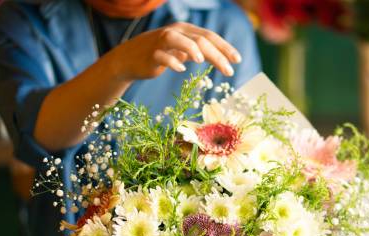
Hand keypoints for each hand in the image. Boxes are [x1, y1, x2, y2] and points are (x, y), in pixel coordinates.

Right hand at [107, 22, 241, 80]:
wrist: (130, 59)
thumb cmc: (161, 54)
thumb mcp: (182, 50)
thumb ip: (200, 51)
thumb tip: (222, 57)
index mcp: (185, 31)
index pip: (210, 37)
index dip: (225, 47)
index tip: (238, 60)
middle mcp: (175, 33)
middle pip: (200, 40)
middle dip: (217, 55)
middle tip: (230, 71)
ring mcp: (161, 42)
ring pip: (180, 41)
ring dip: (192, 49)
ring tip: (202, 61)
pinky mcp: (151, 55)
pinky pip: (162, 56)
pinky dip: (172, 62)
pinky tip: (180, 69)